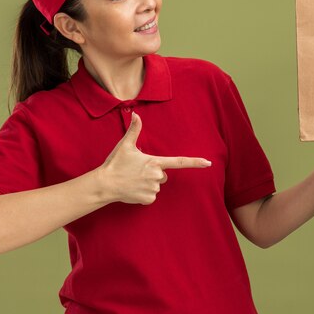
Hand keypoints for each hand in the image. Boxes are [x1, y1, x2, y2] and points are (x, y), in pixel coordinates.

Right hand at [95, 112, 211, 204]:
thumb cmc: (115, 163)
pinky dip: (143, 194)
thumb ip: (134, 130)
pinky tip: (133, 189)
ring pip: (156, 186)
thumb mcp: (125, 145)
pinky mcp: (147, 199)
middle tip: (137, 171)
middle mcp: (157, 176)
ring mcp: (153, 189)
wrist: (104, 184)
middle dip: (153, 173)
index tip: (208, 163)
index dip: (195, 162)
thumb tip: (135, 114)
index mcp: (154, 162)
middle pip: (163, 175)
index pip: (179, 162)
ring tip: (132, 180)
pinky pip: (151, 196)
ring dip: (147, 183)